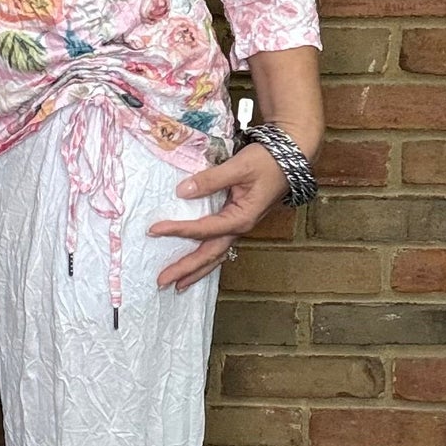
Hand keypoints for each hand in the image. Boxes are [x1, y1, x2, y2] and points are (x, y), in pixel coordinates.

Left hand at [147, 143, 290, 292]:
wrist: (290, 160)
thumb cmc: (268, 162)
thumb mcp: (239, 167)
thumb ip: (210, 180)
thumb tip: (182, 191)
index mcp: (240, 218)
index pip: (203, 230)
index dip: (178, 230)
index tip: (154, 230)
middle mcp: (239, 228)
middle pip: (209, 255)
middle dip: (185, 269)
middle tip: (162, 281)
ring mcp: (238, 227)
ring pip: (215, 256)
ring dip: (195, 271)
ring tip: (176, 284)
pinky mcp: (236, 222)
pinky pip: (218, 246)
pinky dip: (205, 259)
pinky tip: (194, 266)